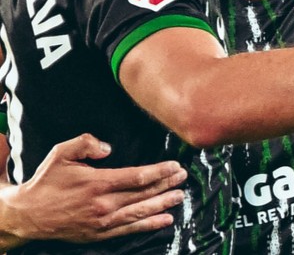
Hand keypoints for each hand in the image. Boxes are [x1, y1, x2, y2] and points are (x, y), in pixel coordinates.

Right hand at [0, 134, 186, 243]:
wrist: (28, 214)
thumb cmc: (46, 182)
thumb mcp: (60, 154)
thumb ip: (85, 143)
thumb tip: (108, 147)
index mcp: (97, 183)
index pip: (138, 177)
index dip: (160, 171)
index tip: (175, 166)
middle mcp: (103, 204)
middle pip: (144, 193)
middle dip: (167, 184)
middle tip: (183, 177)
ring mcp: (103, 221)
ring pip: (141, 212)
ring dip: (163, 203)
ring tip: (180, 196)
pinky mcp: (100, 233)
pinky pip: (130, 229)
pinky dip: (150, 225)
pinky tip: (165, 220)